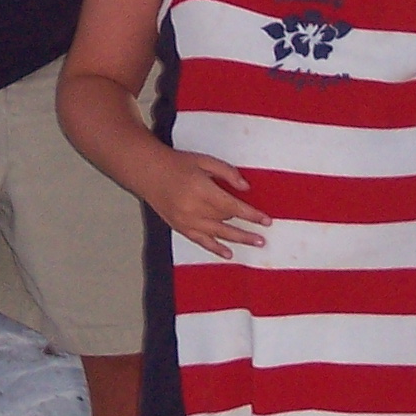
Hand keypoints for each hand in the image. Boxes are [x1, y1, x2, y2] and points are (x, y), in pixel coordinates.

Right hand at [145, 151, 270, 258]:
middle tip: (263, 235)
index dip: (251, 215)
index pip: (233, 207)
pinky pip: (201, 241)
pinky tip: (228, 254)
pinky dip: (215, 248)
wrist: (149, 172)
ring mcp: (186, 220)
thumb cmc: (176, 164)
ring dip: (238, 239)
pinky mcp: (180, 227)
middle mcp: (195, 208)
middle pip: (227, 220)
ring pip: (218, 234)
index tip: (266, 221)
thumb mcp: (204, 161)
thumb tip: (245, 187)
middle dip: (246, 227)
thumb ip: (227, 173)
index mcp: (202, 190)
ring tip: (255, 244)